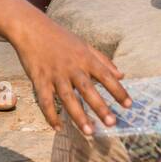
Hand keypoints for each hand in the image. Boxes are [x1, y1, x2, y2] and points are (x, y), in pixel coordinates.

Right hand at [15, 14, 130, 135]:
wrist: (31, 29)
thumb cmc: (60, 38)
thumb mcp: (84, 45)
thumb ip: (103, 60)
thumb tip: (121, 75)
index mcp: (85, 58)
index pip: (105, 76)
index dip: (118, 91)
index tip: (129, 106)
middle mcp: (72, 67)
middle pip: (87, 89)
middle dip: (100, 107)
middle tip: (111, 123)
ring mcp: (55, 74)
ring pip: (68, 98)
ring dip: (78, 116)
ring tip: (89, 132)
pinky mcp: (39, 79)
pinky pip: (45, 100)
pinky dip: (50, 115)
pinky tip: (58, 127)